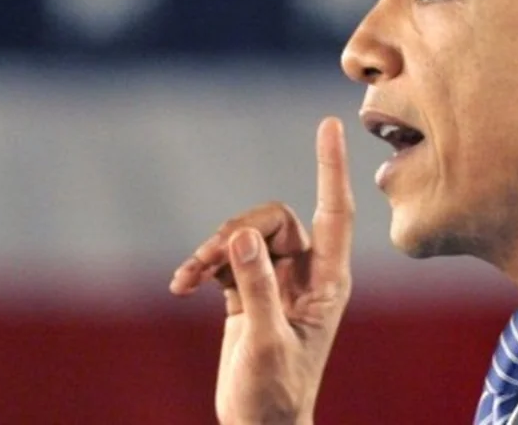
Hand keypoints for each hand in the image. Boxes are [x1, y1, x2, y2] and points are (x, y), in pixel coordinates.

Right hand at [169, 117, 354, 424]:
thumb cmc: (274, 392)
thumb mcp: (266, 340)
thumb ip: (257, 286)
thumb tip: (243, 234)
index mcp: (329, 282)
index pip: (335, 211)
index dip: (331, 167)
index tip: (329, 124)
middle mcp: (307, 274)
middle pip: (273, 218)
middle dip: (236, 231)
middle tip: (207, 262)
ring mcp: (277, 280)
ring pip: (245, 234)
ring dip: (212, 250)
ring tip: (188, 279)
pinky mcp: (249, 291)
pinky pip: (225, 258)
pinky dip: (202, 265)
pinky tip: (182, 285)